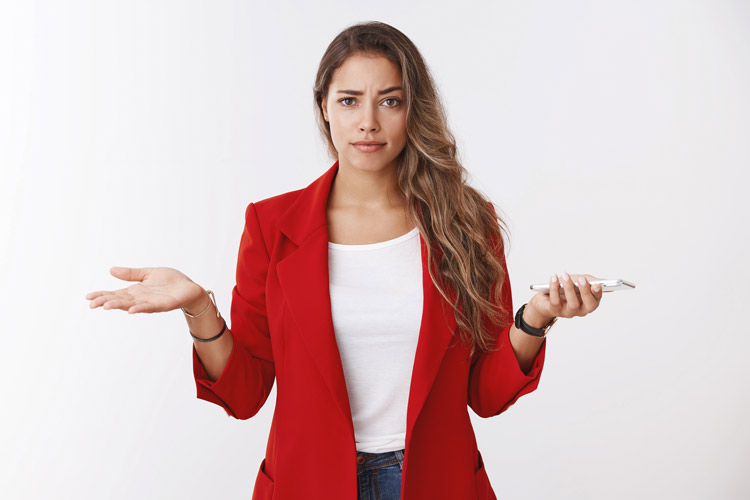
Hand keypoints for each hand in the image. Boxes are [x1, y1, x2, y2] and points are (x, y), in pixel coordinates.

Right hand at [85, 267, 205, 313]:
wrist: (190, 288)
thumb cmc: (170, 281)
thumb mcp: (148, 274)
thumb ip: (131, 273)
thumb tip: (111, 270)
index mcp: (135, 291)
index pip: (115, 294)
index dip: (102, 295)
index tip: (88, 297)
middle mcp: (141, 299)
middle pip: (120, 301)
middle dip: (106, 302)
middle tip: (92, 303)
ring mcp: (151, 303)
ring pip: (132, 305)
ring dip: (120, 306)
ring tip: (106, 305)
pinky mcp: (164, 305)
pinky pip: (151, 307)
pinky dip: (141, 309)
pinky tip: (131, 310)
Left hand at [526, 272, 603, 323]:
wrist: (545, 298)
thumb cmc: (565, 289)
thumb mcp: (578, 283)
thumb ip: (591, 281)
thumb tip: (605, 281)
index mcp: (588, 303)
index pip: (596, 300)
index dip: (597, 293)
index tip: (597, 285)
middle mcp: (580, 310)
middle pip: (588, 305)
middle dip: (586, 291)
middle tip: (581, 279)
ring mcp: (567, 312)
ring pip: (572, 304)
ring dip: (569, 288)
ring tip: (565, 275)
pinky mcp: (554, 310)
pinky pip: (555, 300)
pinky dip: (554, 288)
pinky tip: (554, 278)